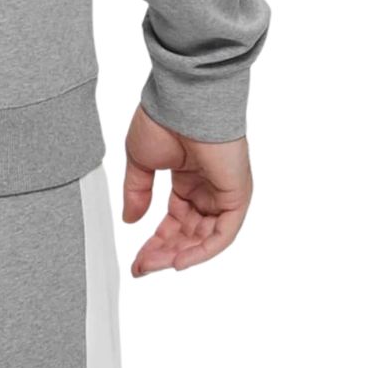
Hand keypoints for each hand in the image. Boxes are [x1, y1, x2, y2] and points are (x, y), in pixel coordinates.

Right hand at [122, 103, 252, 274]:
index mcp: (188, 179)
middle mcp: (208, 189)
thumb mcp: (140, 161)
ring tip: (155, 265)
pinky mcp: (237, 196)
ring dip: (179, 255)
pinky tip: (178, 261)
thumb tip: (130, 219)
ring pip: (204, 238)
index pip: (174, 221)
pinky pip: (223, 234)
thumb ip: (137, 192)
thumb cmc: (164, 119)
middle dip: (164, 252)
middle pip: (188, 234)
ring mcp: (224, 193)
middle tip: (142, 266)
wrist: (183, 102)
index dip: (155, 242)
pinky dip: (202, 251)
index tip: (137, 259)